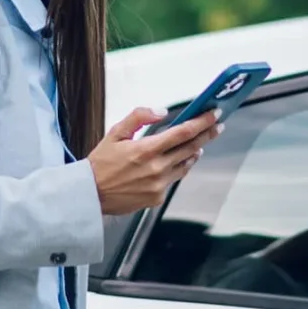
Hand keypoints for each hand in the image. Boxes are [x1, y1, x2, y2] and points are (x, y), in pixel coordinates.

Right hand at [88, 107, 220, 215]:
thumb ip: (139, 118)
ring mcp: (159, 185)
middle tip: (217, 125)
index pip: (183, 133)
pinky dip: (181, 167)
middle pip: (191, 147)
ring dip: (195, 151)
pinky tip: (181, 160)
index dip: (202, 122)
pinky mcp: (157, 197)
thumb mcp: (115, 133)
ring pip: (186, 164)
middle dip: (207, 134)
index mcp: (146, 150)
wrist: (90, 194)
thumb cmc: (101, 163)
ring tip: (200, 142)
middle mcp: (156, 168)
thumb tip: (162, 111)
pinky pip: (176, 178)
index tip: (214, 114)